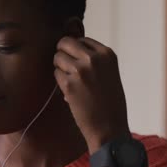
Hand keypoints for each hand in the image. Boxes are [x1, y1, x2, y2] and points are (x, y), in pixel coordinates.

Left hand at [53, 36, 129, 153]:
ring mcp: (81, 70)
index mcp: (107, 54)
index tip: (78, 63)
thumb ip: (94, 59)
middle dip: (62, 53)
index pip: (81, 39)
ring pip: (57, 57)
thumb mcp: (109, 73)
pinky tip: (71, 92)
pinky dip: (60, 82)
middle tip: (67, 68)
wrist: (110, 128)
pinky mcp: (69, 84)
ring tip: (72, 82)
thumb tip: (70, 47)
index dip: (75, 51)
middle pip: (65, 42)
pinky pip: (55, 74)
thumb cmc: (109, 102)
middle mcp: (94, 58)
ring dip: (60, 68)